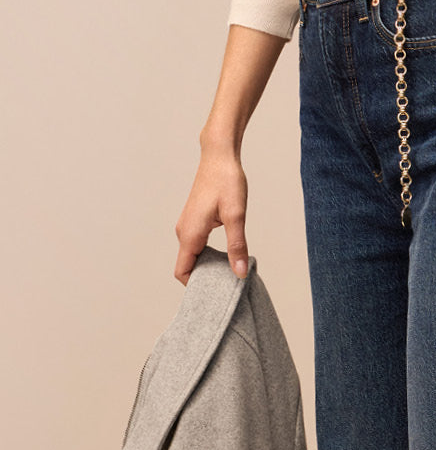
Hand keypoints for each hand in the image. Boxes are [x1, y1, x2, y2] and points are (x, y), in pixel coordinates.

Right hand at [174, 141, 249, 285]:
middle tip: (229, 286)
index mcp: (190, 234)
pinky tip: (229, 256)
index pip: (182, 272)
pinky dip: (210, 256)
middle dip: (205, 279)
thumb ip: (237, 246)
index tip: (216, 293)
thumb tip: (240, 272)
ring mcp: (188, 226)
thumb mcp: (236, 216)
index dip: (196, 287)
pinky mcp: (195, 221)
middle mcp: (184, 232)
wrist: (219, 156)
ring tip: (231, 272)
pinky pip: (197, 247)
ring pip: (193, 257)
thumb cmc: (227, 181)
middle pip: (188, 267)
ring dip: (209, 267)